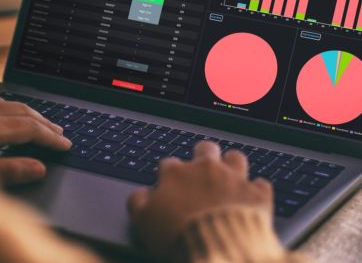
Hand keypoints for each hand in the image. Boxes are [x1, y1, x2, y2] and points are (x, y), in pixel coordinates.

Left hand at [0, 96, 71, 184]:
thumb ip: (8, 170)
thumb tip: (38, 168)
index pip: (30, 129)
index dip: (51, 138)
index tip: (65, 144)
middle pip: (24, 112)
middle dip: (45, 123)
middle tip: (61, 133)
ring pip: (11, 104)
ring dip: (30, 114)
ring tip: (42, 123)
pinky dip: (11, 107)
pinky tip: (9, 112)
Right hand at [128, 142, 272, 261]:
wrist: (217, 250)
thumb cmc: (178, 235)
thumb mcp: (143, 222)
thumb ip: (138, 203)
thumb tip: (140, 195)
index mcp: (176, 174)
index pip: (168, 164)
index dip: (168, 176)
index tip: (169, 188)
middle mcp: (205, 169)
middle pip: (205, 149)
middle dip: (203, 156)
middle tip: (202, 171)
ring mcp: (233, 179)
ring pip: (235, 158)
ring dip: (232, 166)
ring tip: (230, 178)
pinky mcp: (256, 195)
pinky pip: (261, 184)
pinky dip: (257, 191)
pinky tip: (253, 199)